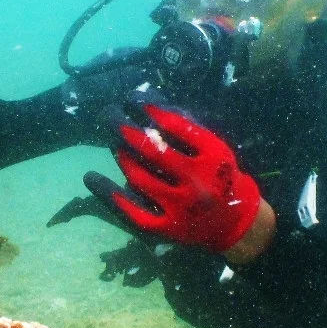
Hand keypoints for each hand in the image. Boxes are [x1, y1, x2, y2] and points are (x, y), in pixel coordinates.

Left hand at [89, 105, 266, 256]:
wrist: (235, 224)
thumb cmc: (221, 176)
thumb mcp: (215, 147)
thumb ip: (187, 127)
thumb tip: (147, 101)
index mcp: (214, 156)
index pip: (175, 125)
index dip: (149, 109)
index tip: (132, 98)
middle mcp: (198, 182)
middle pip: (152, 150)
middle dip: (125, 128)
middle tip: (109, 113)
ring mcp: (180, 208)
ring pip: (138, 176)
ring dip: (120, 154)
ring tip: (114, 140)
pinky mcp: (165, 228)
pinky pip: (130, 210)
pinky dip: (108, 193)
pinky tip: (91, 177)